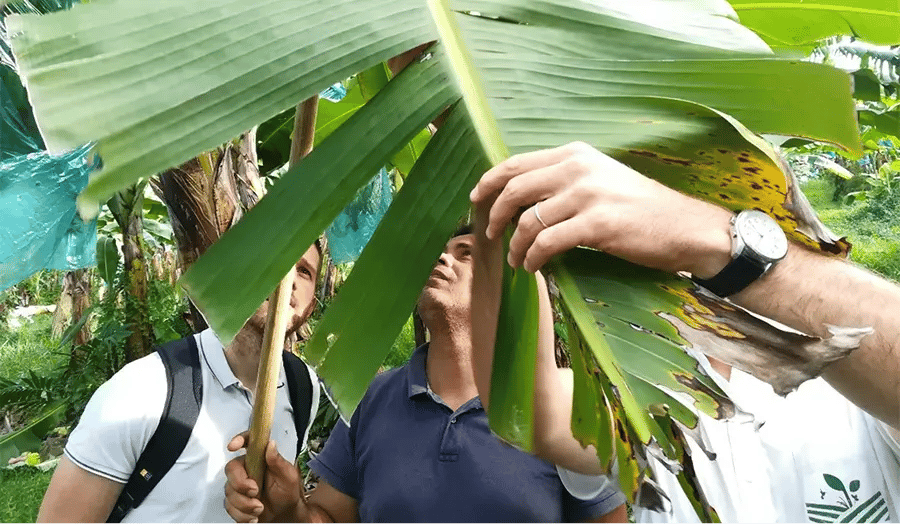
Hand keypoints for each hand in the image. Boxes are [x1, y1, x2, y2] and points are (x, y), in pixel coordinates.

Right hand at [224, 433, 303, 523]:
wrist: (285, 514)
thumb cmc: (288, 492)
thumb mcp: (289, 476)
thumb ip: (278, 461)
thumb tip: (271, 445)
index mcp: (260, 458)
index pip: (247, 442)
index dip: (238, 439)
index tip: (233, 446)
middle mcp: (247, 469)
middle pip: (231, 469)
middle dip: (241, 484)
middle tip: (255, 492)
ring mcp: (239, 485)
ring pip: (230, 491)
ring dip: (245, 503)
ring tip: (260, 508)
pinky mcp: (234, 501)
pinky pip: (229, 506)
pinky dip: (242, 514)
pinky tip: (253, 516)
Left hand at [469, 141, 732, 276]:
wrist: (686, 227)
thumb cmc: (642, 209)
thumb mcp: (601, 180)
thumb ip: (564, 182)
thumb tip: (521, 202)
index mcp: (576, 154)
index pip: (516, 163)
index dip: (489, 183)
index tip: (475, 200)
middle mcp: (578, 167)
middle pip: (514, 188)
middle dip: (493, 215)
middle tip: (489, 235)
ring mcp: (588, 194)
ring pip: (528, 220)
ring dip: (514, 245)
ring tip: (515, 260)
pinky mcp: (597, 223)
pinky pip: (547, 242)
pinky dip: (532, 257)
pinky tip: (533, 266)